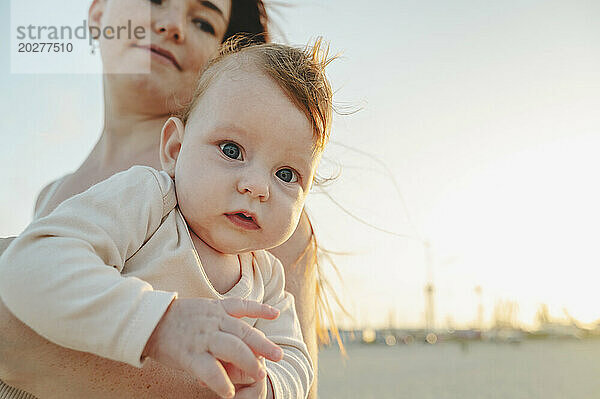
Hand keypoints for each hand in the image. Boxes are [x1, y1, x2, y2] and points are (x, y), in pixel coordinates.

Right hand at [143, 297, 283, 397]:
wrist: (147, 323)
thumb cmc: (175, 318)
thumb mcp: (201, 308)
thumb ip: (219, 314)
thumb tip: (236, 325)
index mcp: (215, 309)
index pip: (242, 306)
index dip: (260, 309)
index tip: (275, 314)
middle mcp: (212, 322)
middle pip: (243, 331)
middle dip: (263, 344)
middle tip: (278, 355)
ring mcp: (202, 338)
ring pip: (232, 348)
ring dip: (249, 362)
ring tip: (260, 375)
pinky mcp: (189, 355)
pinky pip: (209, 370)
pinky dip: (221, 382)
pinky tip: (230, 392)